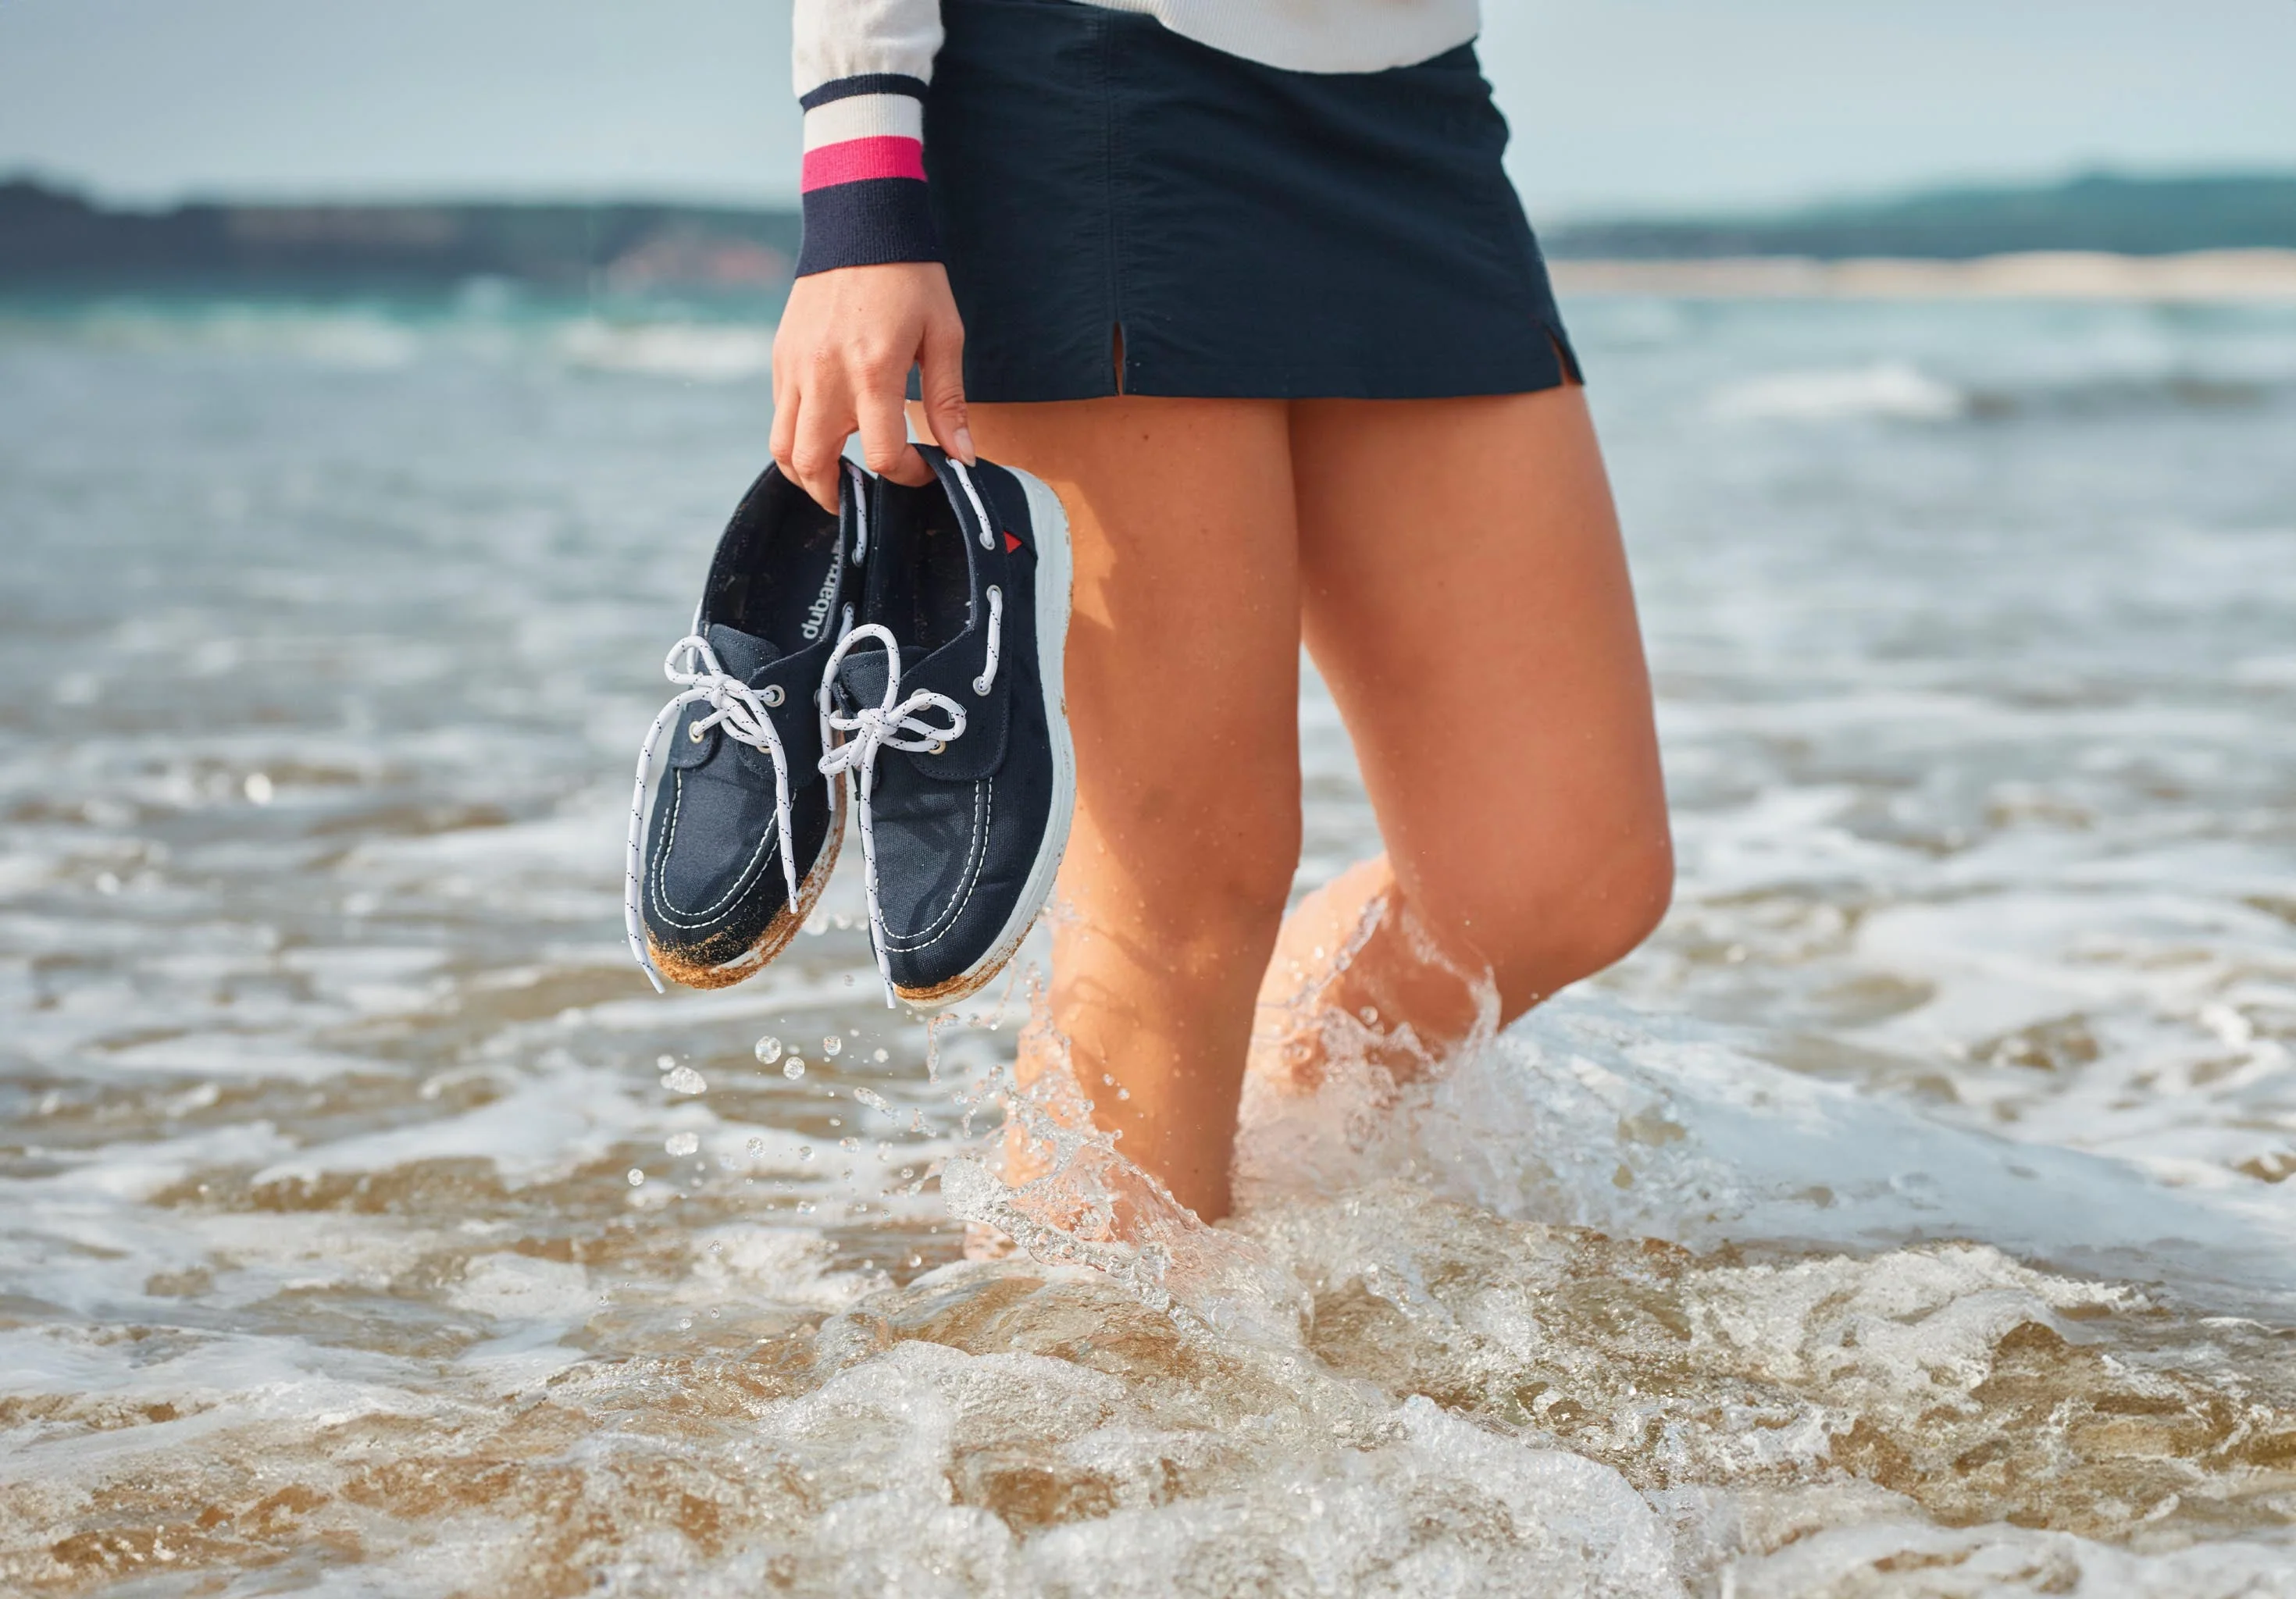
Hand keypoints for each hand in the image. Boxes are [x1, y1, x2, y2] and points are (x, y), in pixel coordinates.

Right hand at [771, 261, 973, 511]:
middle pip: (813, 466)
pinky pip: (778, 415)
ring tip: (836, 479)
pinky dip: (796, 437)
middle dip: (840, 497)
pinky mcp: (780, 357)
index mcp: (873, 371)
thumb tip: (962, 457)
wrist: (859, 221)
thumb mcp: (944, 335)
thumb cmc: (910, 277)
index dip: (908, 476)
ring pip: (781, 448)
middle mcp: (825, 376)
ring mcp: (795, 368)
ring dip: (807, 475)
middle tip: (864, 499)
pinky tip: (826, 434)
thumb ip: (948, 401)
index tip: (924, 469)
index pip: (883, 456)